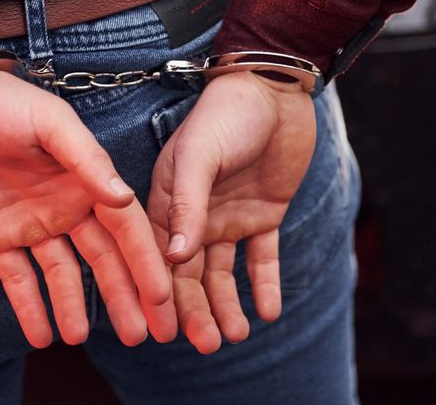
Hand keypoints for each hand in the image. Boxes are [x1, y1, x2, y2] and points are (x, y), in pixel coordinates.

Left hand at [0, 70, 176, 347]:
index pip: (125, 228)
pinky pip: (17, 278)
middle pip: (103, 259)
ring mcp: (31, 224)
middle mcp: (66, 206)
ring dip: (74, 306)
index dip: (145, 262)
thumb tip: (122, 198)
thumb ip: (86, 159)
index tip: (162, 296)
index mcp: (86, 179)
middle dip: (124, 296)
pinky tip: (41, 337)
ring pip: (63, 274)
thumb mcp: (48, 122)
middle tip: (142, 335)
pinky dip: (30, 307)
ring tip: (80, 338)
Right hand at [147, 71, 315, 353]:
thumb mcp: (200, 154)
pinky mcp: (264, 215)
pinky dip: (264, 286)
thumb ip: (186, 205)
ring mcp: (229, 216)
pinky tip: (269, 312)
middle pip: (191, 273)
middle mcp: (194, 214)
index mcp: (165, 199)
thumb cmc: (227, 113)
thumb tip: (176, 259)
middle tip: (206, 345)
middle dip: (196, 310)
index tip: (163, 329)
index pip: (158, 256)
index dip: (160, 293)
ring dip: (227, 306)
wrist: (277, 90)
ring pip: (224, 274)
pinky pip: (262, 259)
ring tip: (236, 337)